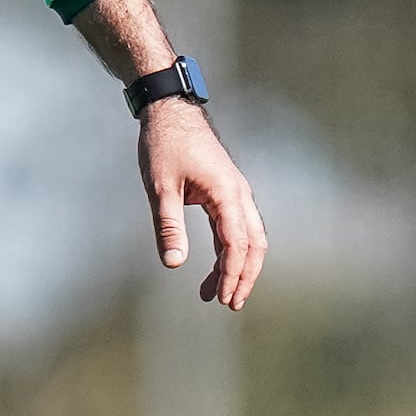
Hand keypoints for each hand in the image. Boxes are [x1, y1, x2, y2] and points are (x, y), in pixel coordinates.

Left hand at [141, 99, 266, 311]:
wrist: (170, 111)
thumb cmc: (164, 145)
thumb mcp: (161, 188)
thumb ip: (168, 226)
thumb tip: (175, 263)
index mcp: (226, 193)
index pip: (236, 243)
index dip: (232, 274)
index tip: (222, 298)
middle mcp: (238, 194)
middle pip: (254, 244)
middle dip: (245, 276)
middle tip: (229, 304)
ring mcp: (235, 192)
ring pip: (249, 237)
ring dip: (238, 266)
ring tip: (216, 293)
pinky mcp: (226, 191)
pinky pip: (237, 227)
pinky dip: (230, 250)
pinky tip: (216, 267)